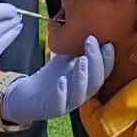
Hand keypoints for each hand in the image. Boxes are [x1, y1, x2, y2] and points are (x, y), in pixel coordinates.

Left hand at [0, 35, 114, 123]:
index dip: (108, 59)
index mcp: (87, 83)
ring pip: (80, 94)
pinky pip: (59, 104)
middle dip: (96, 62)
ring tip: (82, 59)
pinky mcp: (52, 109)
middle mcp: (81, 94)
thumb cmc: (52, 76)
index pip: (103, 72)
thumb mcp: (66, 59)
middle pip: (95, 82)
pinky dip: (61, 93)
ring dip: (82, 77)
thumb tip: (89, 27)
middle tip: (91, 42)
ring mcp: (67, 104)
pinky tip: (61, 80)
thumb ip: (77, 48)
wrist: (29, 95)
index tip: (107, 42)